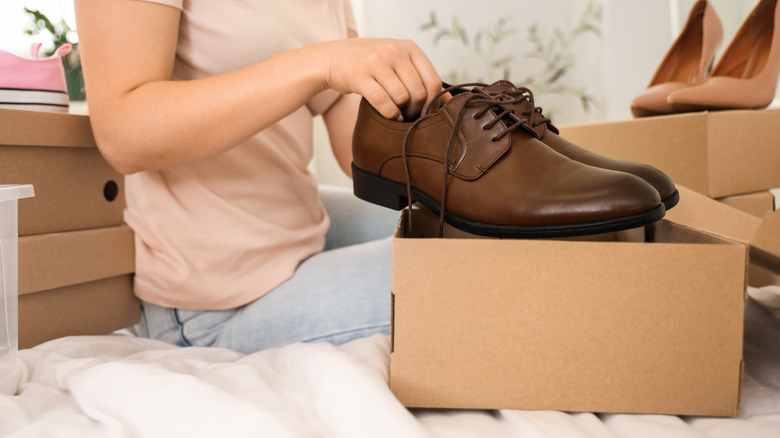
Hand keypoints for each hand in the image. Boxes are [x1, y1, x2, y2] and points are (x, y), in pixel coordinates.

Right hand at [320, 38, 441, 120]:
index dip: (433, 102)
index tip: (426, 112)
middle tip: (409, 116)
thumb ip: (420, 76)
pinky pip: (384, 103)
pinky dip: (389, 115)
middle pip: (419, 92)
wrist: (333, 57)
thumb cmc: (371, 63)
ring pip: (402, 98)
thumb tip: (448, 100)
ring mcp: (376, 62)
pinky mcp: (360, 76)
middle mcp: (394, 51)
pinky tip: (387, 116)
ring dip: (402, 113)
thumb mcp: (398, 61)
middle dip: (416, 110)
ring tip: (398, 115)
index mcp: (409, 47)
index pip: (433, 80)